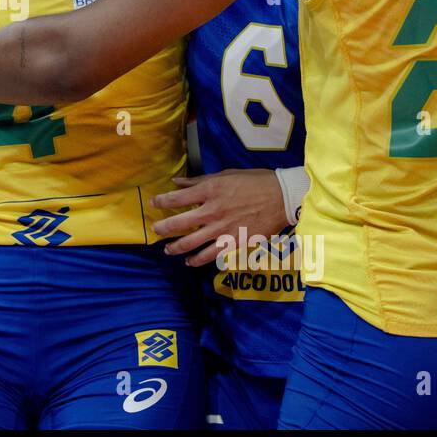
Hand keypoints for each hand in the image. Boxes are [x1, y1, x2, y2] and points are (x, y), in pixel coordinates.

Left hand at [151, 168, 288, 266]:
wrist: (282, 197)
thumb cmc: (254, 182)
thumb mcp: (225, 175)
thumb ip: (199, 181)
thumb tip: (177, 182)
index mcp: (209, 191)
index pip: (176, 199)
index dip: (161, 202)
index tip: (154, 203)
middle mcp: (211, 211)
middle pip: (178, 224)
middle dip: (162, 228)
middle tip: (156, 230)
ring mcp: (222, 229)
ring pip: (190, 243)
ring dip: (175, 247)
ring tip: (168, 249)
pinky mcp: (233, 242)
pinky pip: (210, 255)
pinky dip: (197, 260)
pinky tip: (190, 261)